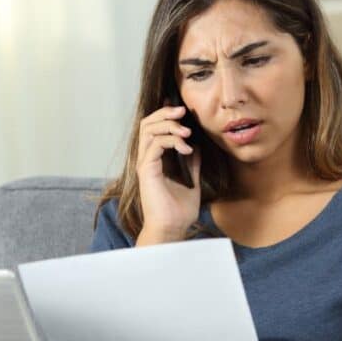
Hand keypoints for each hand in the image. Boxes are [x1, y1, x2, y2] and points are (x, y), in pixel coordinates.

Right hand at [135, 105, 201, 241]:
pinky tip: (186, 149)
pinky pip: (155, 145)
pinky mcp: (147, 171)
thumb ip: (192, 164)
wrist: (172, 229)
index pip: (153, 128)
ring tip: (186, 132)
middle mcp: (146, 159)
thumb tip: (196, 147)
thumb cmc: (178, 210)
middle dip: (165, 113)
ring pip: (148, 130)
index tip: (184, 112)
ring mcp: (145, 164)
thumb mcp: (191, 181)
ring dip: (169, 125)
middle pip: (147, 124)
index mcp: (154, 160)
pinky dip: (171, 141)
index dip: (165, 115)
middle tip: (183, 111)